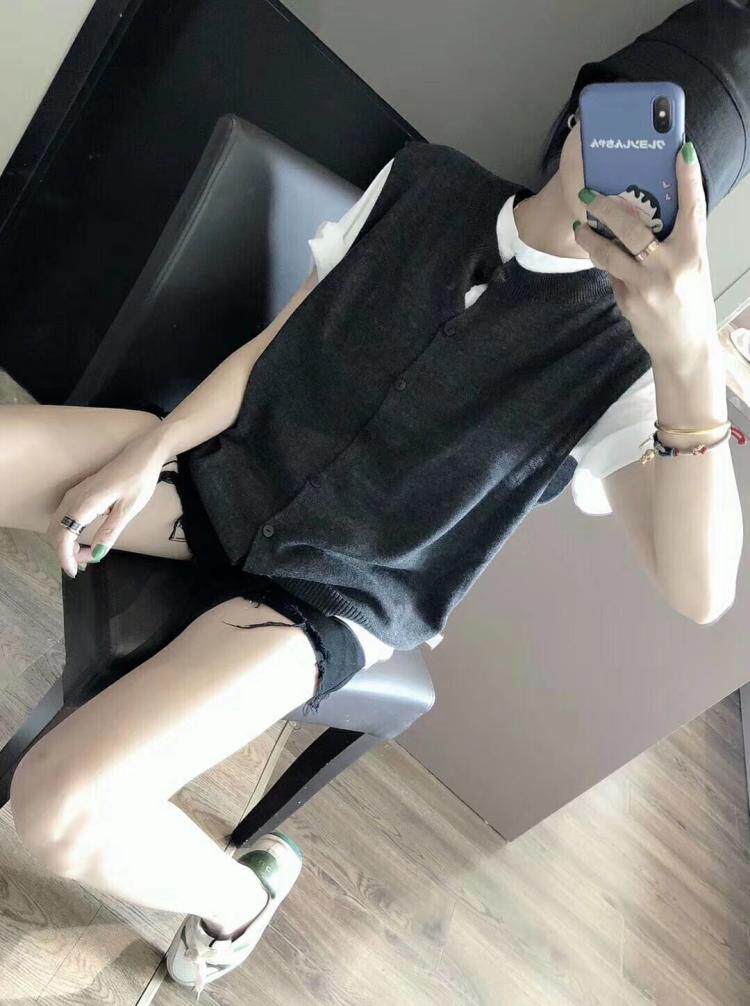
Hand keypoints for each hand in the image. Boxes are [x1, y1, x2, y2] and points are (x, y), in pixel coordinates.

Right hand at [47, 433, 169, 577]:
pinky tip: (83, 539)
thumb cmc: (139, 480)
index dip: (65, 557)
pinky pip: (65, 516)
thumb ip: (110, 532)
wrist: (142, 453)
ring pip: (58, 524)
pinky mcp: (79, 492)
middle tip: (84, 565)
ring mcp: (75, 493)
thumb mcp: (129, 509)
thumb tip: (95, 555)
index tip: (74, 572)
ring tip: (85, 555)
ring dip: (65, 542)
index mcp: (85, 503)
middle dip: (65, 552)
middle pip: (55, 532)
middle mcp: (74, 497)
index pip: (63, 536)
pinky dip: (68, 532)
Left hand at [572, 142, 716, 365]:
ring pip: (609, 254)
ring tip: (579, 227)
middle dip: (607, 209)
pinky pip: (611, 275)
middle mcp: (670, 268)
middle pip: (633, 230)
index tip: (681, 152)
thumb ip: (676, 241)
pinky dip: (605, 264)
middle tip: (588, 194)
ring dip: (590, 239)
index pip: (693, 209)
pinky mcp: (628, 301)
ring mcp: (646, 286)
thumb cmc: (690, 299)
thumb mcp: (693, 265)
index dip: (689, 178)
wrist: (684, 346)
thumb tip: (649, 211)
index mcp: (693, 253)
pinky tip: (600, 257)